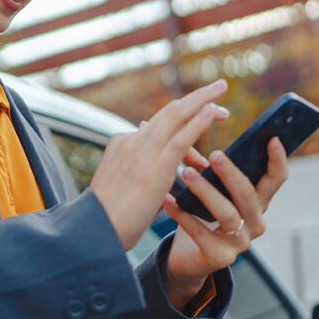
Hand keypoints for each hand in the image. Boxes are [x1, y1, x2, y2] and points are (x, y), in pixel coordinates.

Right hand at [90, 80, 229, 250]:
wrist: (94, 230)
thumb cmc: (108, 215)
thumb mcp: (120, 183)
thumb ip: (137, 167)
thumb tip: (157, 163)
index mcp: (122, 144)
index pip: (158, 123)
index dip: (183, 114)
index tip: (201, 113)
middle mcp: (130, 141)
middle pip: (168, 111)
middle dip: (196, 98)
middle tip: (219, 89)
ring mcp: (140, 153)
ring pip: (175, 117)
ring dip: (202, 102)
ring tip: (224, 104)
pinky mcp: (153, 169)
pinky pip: (180, 139)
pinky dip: (197, 122)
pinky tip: (212, 113)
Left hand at [159, 136, 288, 306]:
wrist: (187, 258)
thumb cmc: (200, 218)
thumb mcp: (212, 193)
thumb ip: (212, 170)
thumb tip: (190, 132)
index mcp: (257, 204)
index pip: (276, 180)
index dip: (277, 160)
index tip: (272, 138)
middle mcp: (254, 223)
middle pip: (249, 196)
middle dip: (232, 174)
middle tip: (215, 154)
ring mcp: (239, 243)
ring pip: (227, 214)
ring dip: (206, 192)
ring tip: (186, 173)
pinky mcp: (219, 257)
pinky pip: (200, 233)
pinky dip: (181, 214)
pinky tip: (167, 199)